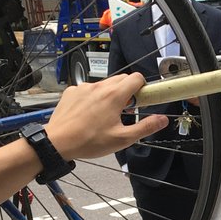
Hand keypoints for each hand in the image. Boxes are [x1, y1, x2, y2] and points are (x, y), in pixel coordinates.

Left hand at [44, 72, 167, 160]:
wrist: (57, 142)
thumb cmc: (90, 141)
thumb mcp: (123, 138)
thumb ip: (145, 127)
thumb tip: (163, 119)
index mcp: (114, 95)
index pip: (137, 78)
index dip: (143, 88)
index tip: (142, 101)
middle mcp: (99, 86)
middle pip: (122, 79)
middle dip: (128, 91)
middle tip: (125, 110)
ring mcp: (84, 87)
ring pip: (105, 84)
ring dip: (111, 95)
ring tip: (106, 115)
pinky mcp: (72, 91)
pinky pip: (88, 89)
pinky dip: (93, 97)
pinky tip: (89, 114)